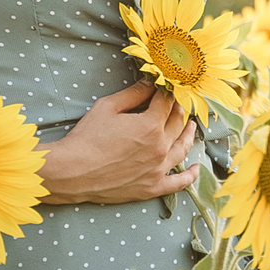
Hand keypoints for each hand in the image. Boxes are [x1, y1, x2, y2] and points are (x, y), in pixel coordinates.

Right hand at [38, 82, 200, 205]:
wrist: (72, 172)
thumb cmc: (87, 137)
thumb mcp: (108, 107)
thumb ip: (134, 93)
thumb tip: (151, 82)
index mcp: (151, 125)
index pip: (166, 102)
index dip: (166, 92)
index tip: (166, 87)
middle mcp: (161, 147)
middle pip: (177, 123)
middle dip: (178, 109)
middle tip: (176, 103)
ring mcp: (158, 169)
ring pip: (183, 148)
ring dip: (190, 135)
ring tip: (192, 127)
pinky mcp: (152, 188)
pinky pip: (179, 183)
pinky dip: (190, 176)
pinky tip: (196, 169)